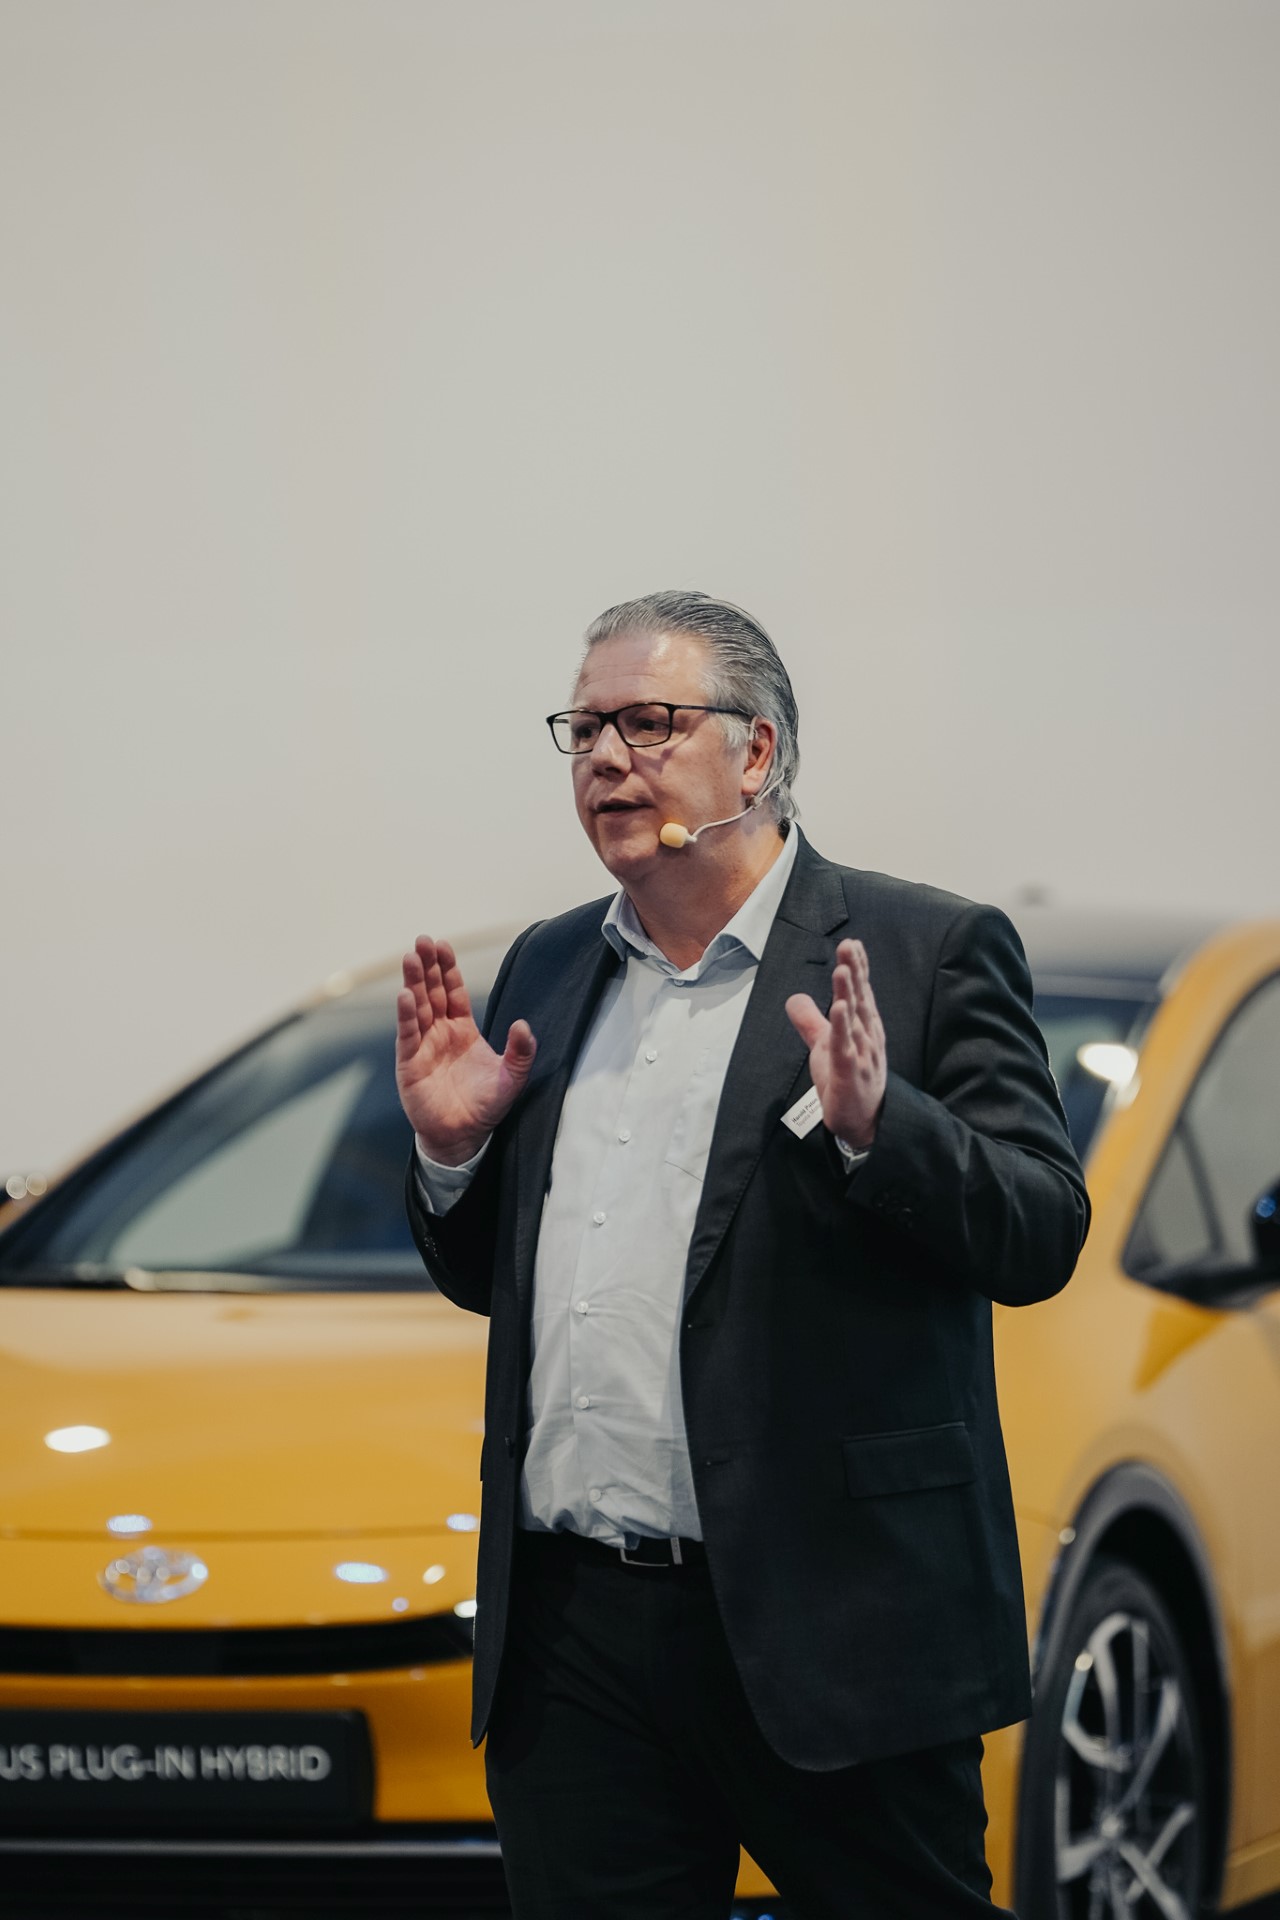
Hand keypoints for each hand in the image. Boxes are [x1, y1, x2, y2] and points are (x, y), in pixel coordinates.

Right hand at [396, 936, 536, 1164]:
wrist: (464, 1136)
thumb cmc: (485, 1106)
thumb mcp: (513, 1078)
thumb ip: (521, 1052)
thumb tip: (523, 1026)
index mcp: (462, 1029)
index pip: (453, 991)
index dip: (448, 968)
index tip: (443, 945)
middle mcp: (439, 1032)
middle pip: (431, 992)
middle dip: (427, 966)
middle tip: (422, 941)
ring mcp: (423, 1046)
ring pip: (417, 1007)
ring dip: (413, 982)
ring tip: (411, 958)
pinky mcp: (409, 1064)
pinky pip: (407, 1034)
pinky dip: (406, 1015)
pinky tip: (405, 996)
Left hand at [785, 938, 885, 1150]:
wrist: (864, 1123)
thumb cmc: (848, 1081)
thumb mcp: (824, 1046)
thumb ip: (811, 1021)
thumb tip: (795, 997)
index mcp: (863, 1028)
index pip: (860, 993)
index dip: (857, 969)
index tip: (852, 945)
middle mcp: (866, 1037)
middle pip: (859, 999)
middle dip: (854, 972)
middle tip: (849, 946)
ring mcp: (860, 1055)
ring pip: (853, 1020)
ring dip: (848, 994)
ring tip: (842, 969)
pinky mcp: (849, 1074)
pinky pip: (845, 1048)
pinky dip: (842, 1028)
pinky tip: (839, 1010)